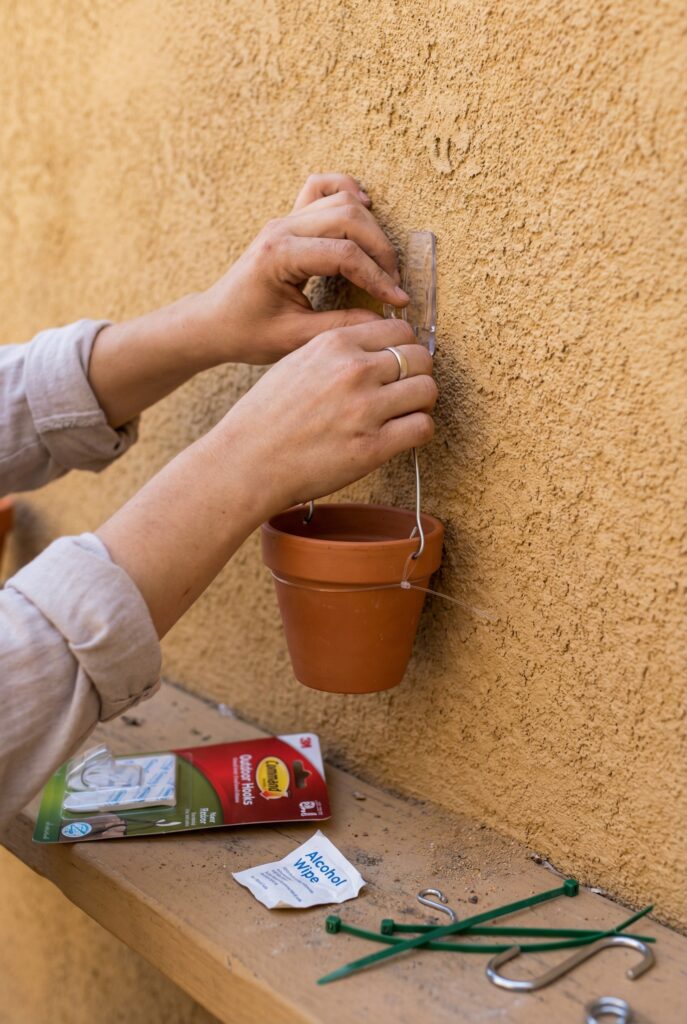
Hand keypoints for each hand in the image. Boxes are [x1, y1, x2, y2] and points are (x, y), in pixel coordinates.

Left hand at [89, 173, 405, 426]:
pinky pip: (320, 189)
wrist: (215, 322)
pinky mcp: (288, 220)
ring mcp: (284, 220)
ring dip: (371, 228)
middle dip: (380, 251)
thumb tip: (384, 321)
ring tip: (384, 264)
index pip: (344, 255)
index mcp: (280, 257)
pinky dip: (346, 190)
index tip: (398, 301)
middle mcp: (282, 229)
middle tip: (394, 284)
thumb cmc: (248, 334)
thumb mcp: (294, 339)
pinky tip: (365, 207)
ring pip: (341, 202)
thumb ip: (340, 327)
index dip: (377, 278)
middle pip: (349, 219)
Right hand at [97, 318, 435, 636]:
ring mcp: (365, 409)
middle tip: (405, 392)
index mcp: (334, 344)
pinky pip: (422, 427)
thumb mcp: (297, 363)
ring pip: (427, 390)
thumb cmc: (267, 417)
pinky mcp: (372, 447)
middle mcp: (353, 370)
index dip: (405, 348)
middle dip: (418, 373)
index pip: (400, 330)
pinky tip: (401, 436)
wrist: (247, 462)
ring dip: (421, 403)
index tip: (399, 365)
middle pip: (420, 357)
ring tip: (403, 415)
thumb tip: (380, 351)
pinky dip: (418, 430)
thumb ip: (338, 352)